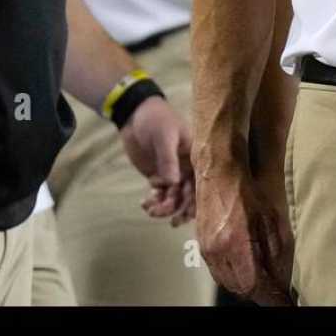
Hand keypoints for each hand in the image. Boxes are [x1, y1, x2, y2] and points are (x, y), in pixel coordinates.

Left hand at [123, 96, 195, 225]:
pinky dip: (154, 201)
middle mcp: (187, 167)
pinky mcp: (159, 175)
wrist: (134, 114)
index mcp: (195, 156)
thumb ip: (168, 159)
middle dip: (179, 208)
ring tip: (150, 209)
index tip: (186, 213)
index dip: (196, 200)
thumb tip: (173, 183)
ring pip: (173, 197)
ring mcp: (173, 173)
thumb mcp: (163, 136)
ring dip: (164, 207)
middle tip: (170, 221)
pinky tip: (145, 203)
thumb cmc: (155, 119)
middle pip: (188, 195)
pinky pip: (160, 194)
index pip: (201, 182)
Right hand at [197, 164, 292, 305]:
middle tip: (276, 290)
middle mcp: (217, 252)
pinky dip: (233, 276)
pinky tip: (245, 268)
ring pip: (227, 283)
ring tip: (262, 279)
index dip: (271, 297)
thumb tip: (282, 283)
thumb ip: (277, 255)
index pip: (254, 285)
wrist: (218, 175)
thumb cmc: (247, 192)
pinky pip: (218, 273)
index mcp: (236, 244)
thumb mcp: (272, 222)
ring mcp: (207, 250)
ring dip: (246, 286)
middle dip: (259, 292)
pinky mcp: (202, 247)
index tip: (284, 301)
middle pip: (240, 289)